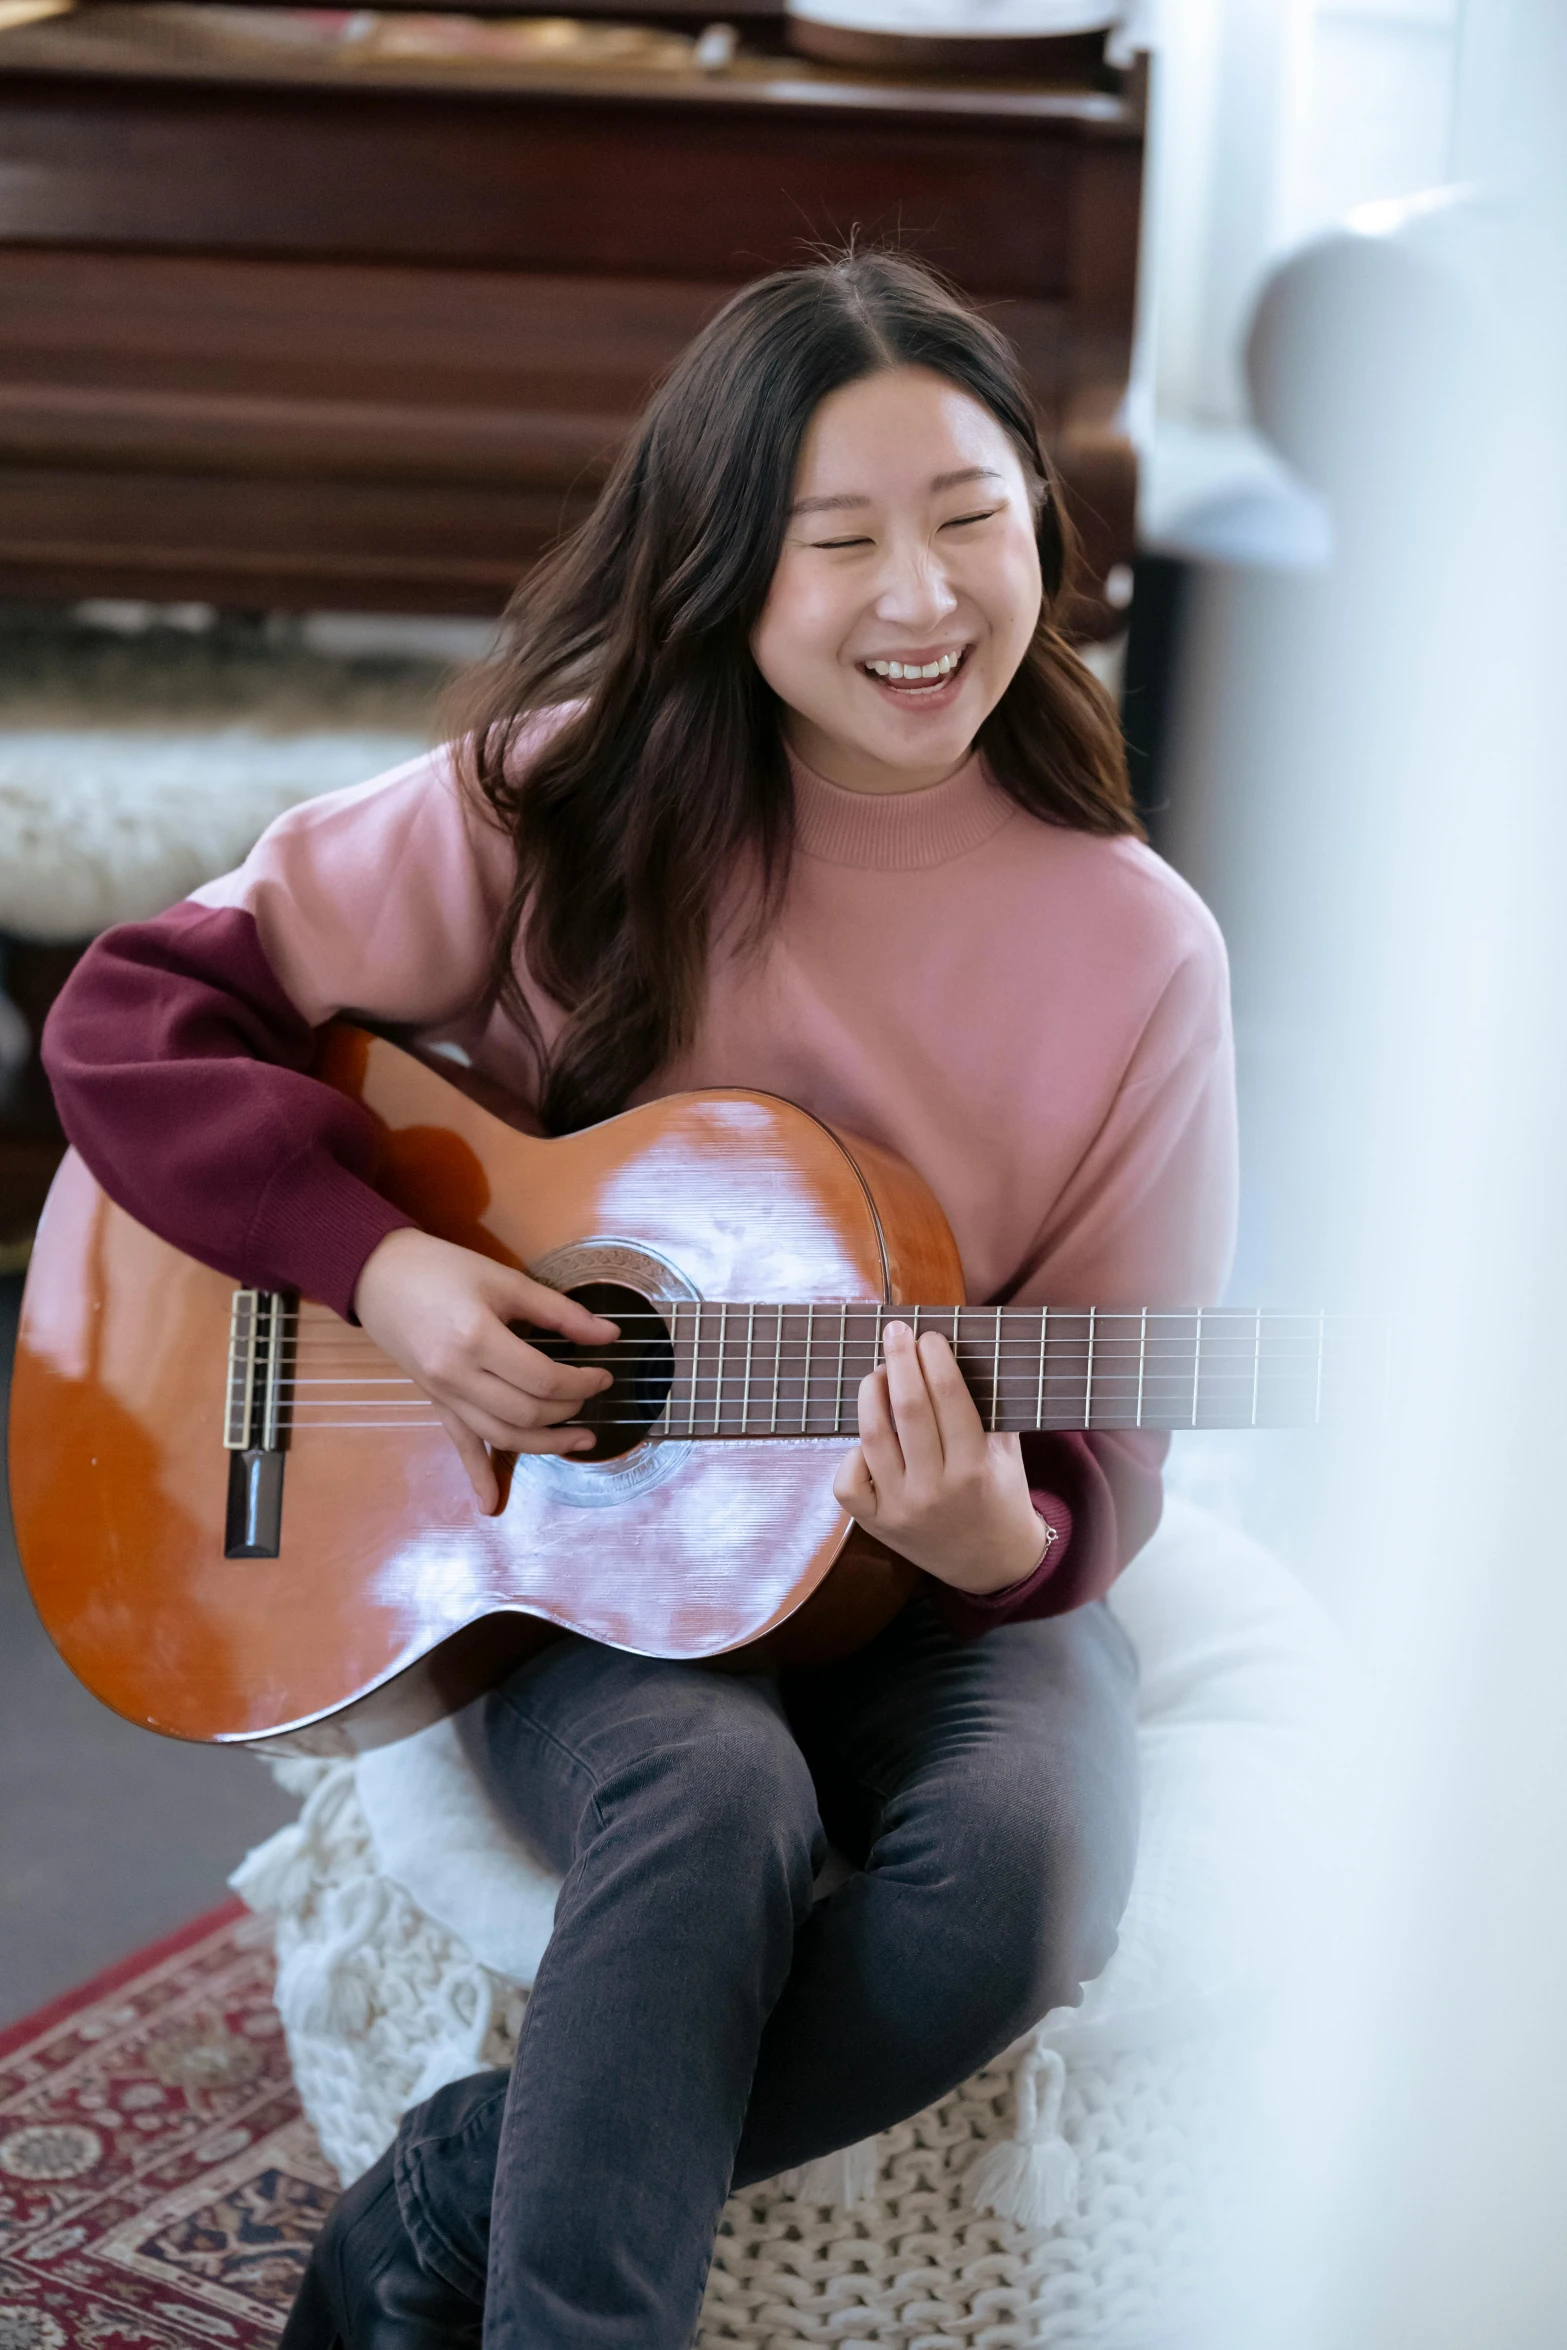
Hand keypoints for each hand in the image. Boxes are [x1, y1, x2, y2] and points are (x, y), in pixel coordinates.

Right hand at [352, 1228, 619, 1513]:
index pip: (543, 1379)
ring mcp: (443, 1394)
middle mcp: (456, 1376)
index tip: (603, 1375)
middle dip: (568, 1410)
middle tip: (591, 1395)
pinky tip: (490, 1504)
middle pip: (526, 1413)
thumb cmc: (443, 1269)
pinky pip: (459, 1443)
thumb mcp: (505, 1281)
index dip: (581, 1383)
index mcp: (476, 1338)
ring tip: (579, 1439)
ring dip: (544, 1445)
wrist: (379, 1274)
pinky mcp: (435, 1401)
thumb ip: (560, 1312)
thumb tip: (610, 1335)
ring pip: (501, 1436)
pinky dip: (476, 1475)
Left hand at [832, 1320, 1049, 1595]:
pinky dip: (852, 1452)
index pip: (949, 1399)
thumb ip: (987, 1407)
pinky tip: (868, 1436)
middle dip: (900, 1361)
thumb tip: (956, 1350)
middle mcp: (935, 1489)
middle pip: (908, 1411)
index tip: (929, 1335)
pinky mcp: (876, 1525)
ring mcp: (901, 1509)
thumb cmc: (1000, 1494)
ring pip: (872, 1438)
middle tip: (896, 1331)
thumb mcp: (1007, 1452)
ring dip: (871, 1394)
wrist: (992, 1564)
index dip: (936, 1360)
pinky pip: (848, 1482)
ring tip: (877, 1372)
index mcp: (975, 1468)